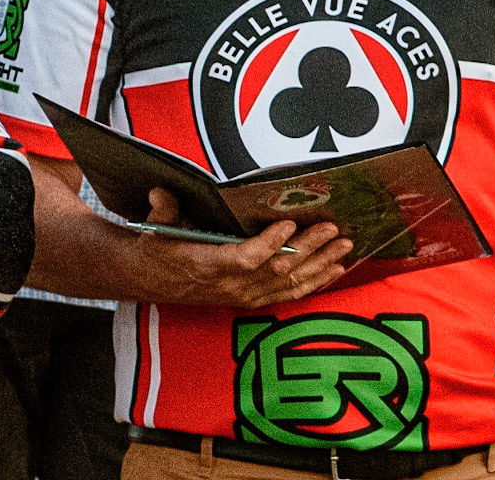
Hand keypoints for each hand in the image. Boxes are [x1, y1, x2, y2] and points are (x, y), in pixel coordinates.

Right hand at [130, 187, 352, 308]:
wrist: (151, 281)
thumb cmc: (158, 252)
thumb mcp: (155, 229)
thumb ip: (162, 211)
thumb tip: (160, 194)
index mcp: (209, 265)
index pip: (245, 259)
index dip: (269, 245)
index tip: (287, 224)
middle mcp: (231, 285)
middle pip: (278, 269)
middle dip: (309, 248)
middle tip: (332, 229)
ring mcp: (244, 295)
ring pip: (290, 282)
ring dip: (319, 264)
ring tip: (343, 246)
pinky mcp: (252, 299)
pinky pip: (289, 294)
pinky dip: (314, 282)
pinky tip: (334, 269)